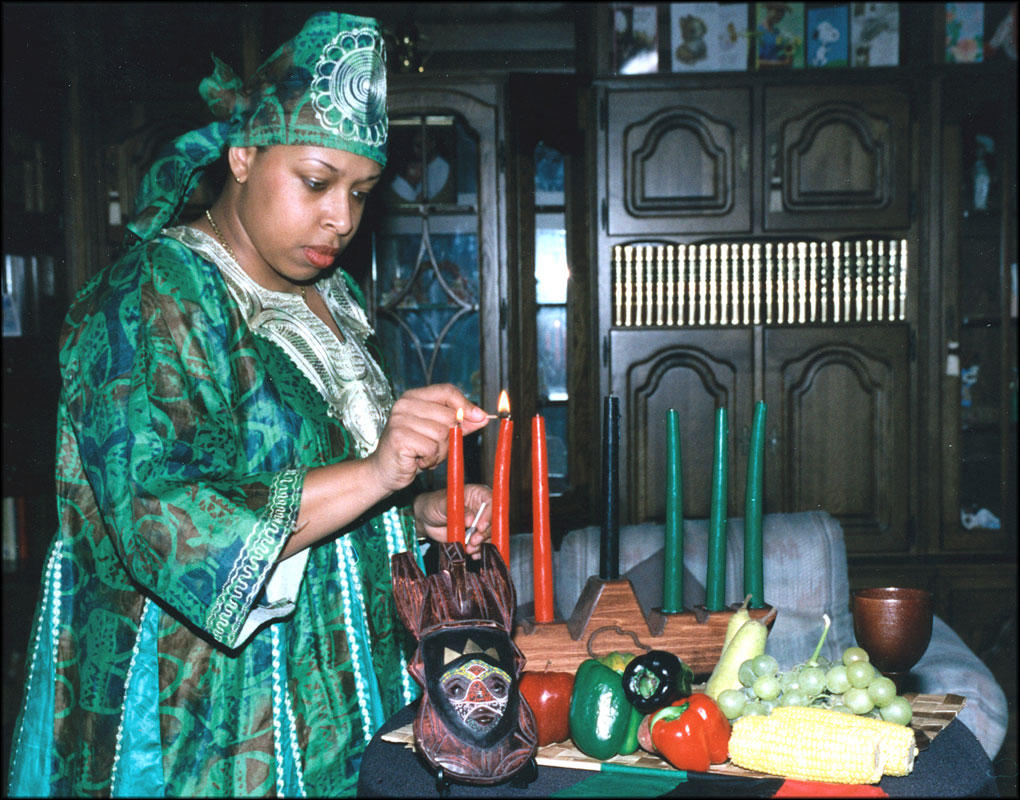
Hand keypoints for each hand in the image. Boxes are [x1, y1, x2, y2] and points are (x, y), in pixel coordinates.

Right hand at [368, 384, 487, 492]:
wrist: (385, 472)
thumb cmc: (413, 451)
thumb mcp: (439, 434)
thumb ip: (460, 423)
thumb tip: (482, 416)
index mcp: (414, 397)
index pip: (447, 391)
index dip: (466, 405)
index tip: (481, 417)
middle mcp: (405, 405)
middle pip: (449, 415)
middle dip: (450, 437)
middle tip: (435, 448)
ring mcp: (400, 420)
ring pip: (442, 434)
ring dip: (440, 451)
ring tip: (425, 455)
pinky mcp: (399, 438)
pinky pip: (432, 448)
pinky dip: (430, 459)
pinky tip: (418, 461)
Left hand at [413, 484, 492, 557]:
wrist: (426, 520)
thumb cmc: (434, 505)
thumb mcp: (442, 504)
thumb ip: (456, 509)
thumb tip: (471, 519)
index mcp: (477, 494)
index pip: (492, 502)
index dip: (489, 515)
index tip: (480, 527)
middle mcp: (482, 508)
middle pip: (494, 521)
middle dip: (485, 533)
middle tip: (473, 541)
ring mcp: (480, 523)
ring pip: (491, 535)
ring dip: (482, 544)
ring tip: (468, 548)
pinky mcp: (476, 536)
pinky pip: (484, 545)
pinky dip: (479, 551)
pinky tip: (472, 553)